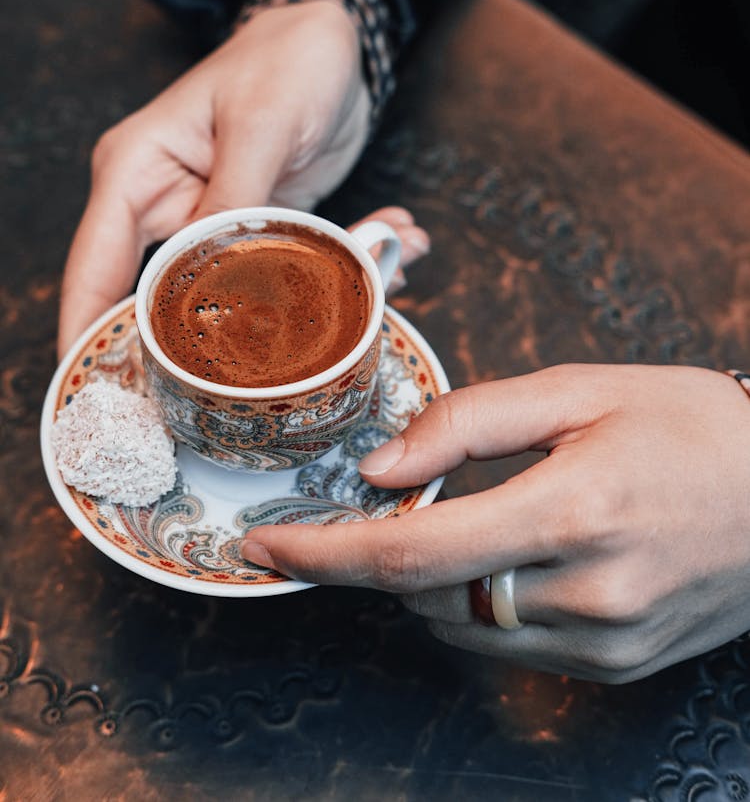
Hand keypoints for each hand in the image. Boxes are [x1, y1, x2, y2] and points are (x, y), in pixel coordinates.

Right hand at [59, 0, 379, 356]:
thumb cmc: (285, 56)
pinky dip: (341, 267)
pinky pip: (288, 269)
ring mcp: (213, 220)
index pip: (94, 272)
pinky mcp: (260, 227)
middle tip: (271, 376)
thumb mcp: (260, 122)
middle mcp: (163, 204)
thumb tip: (217, 282)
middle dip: (221, 339)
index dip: (92, 339)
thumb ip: (236, 200)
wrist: (333, 34)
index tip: (107, 404)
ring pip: (240, 293)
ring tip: (378, 271)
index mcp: (135, 175)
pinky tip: (392, 249)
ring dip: (307, 297)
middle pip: (165, 301)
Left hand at [240, 364, 749, 682]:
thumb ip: (468, 422)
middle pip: (426, 595)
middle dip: (372, 557)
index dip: (324, 553)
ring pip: (462, 627)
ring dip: (427, 578)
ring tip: (455, 517)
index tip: (264, 545)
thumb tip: (380, 467)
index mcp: (574, 511)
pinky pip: (509, 646)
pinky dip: (477, 603)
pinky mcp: (617, 666)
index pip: (412, 552)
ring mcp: (605, 643)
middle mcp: (588, 595)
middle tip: (359, 510)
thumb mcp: (581, 389)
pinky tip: (500, 555)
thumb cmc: (692, 425)